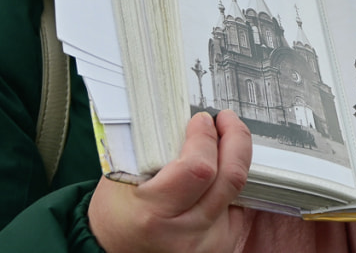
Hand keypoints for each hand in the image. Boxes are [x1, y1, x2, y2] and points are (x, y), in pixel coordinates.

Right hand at [88, 110, 252, 252]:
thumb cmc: (116, 213)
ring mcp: (207, 243)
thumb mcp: (121, 176)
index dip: (205, 137)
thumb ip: (154, 147)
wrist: (117, 251)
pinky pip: (237, 204)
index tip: (201, 120)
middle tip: (226, 120)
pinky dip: (228, 182)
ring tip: (224, 139)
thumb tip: (188, 116)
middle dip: (235, 138)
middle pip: (230, 177)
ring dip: (234, 158)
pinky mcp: (221, 245)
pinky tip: (216, 172)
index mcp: (154, 213)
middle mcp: (186, 233)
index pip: (198, 168)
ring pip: (238, 189)